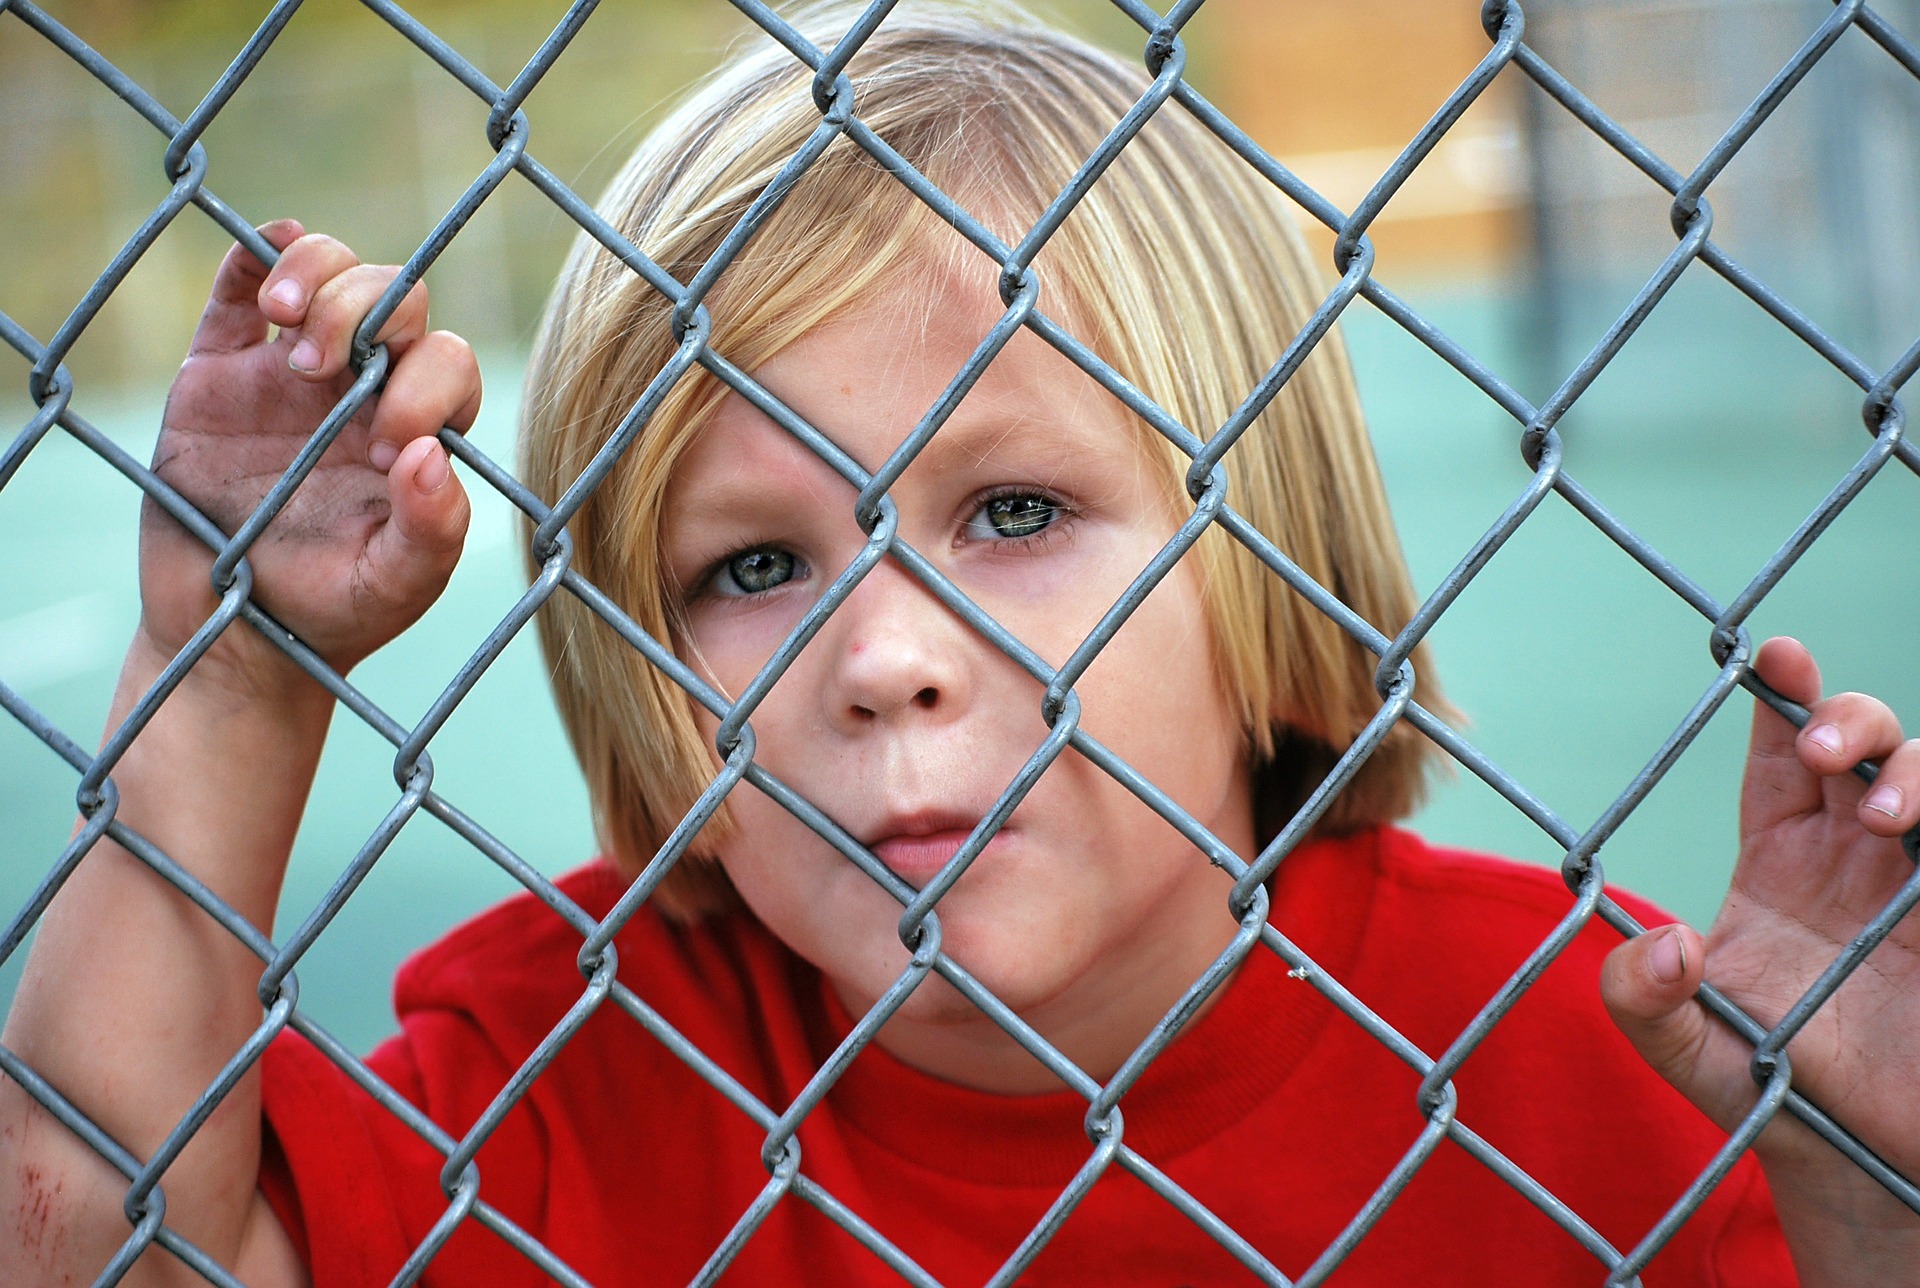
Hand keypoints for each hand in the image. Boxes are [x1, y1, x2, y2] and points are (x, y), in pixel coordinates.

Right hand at [141, 220, 477, 694]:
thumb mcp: (396, 585)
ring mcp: (293, 371)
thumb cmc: (333, 610)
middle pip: (395, 300)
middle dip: (366, 311)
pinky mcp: (222, 367)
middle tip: (318, 370)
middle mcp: (366, 387)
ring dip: (318, 275)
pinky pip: (240, 287)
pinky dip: (254, 257)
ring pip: (331, 276)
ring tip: (289, 321)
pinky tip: (262, 278)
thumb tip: (430, 453)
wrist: (232, 633)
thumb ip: (432, 530)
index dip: (424, 386)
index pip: (447, 364)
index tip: (384, 448)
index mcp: (420, 429)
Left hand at [1602, 636, 1919, 1279]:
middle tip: (1825, 752)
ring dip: (1913, 771)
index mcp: (1779, 859)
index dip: (1779, 698)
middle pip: (1861, 742)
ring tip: (1881, 814)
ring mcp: (1917, 882)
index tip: (1771, 655)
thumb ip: (1643, 1001)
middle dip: (1847, 718)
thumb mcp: (1683, 1050)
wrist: (1855, 1162)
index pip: (1779, 755)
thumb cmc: (1766, 1091)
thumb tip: (1663, 945)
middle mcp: (1854, 854)